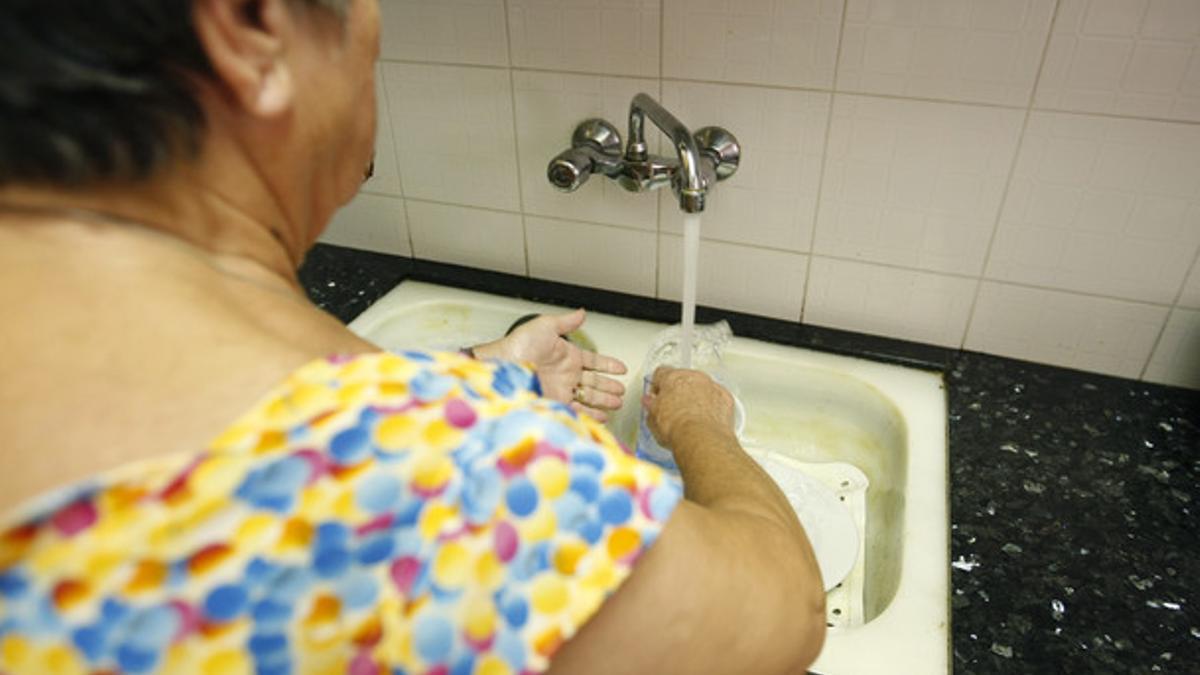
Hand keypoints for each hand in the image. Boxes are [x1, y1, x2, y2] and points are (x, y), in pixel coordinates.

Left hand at [473, 309, 627, 420]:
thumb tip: (582, 313)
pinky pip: (578, 410)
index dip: (608, 365)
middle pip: (594, 382)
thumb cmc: (519, 344)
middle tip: (622, 392)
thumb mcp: (546, 326)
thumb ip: (566, 322)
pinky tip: (601, 417)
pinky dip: (591, 414)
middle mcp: (566, 374)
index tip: (621, 368)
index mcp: (568, 356)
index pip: (594, 361)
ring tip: (617, 404)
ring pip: (589, 397)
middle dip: (609, 387)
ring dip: (604, 401)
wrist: (504, 366)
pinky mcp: (556, 403)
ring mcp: (562, 390)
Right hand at [642, 366, 735, 449]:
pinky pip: (717, 398)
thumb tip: (651, 404)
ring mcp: (711, 386)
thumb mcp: (653, 419)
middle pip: (683, 379)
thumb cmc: (677, 427)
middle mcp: (693, 377)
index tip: (657, 395)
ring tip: (691, 418)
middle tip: (674, 409)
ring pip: (702, 387)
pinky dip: (713, 406)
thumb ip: (651, 405)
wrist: (701, 438)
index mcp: (672, 377)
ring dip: (697, 397)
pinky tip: (706, 421)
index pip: (661, 373)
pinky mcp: (726, 398)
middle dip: (679, 391)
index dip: (658, 386)